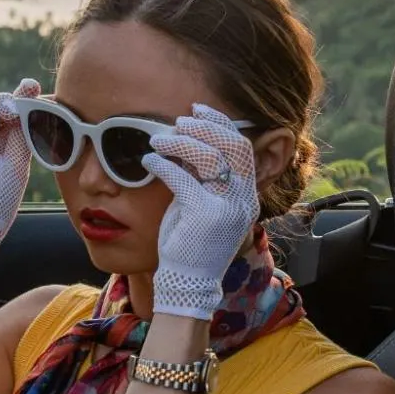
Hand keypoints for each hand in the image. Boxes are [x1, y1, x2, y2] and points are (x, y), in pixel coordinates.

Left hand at [141, 103, 261, 320]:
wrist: (188, 283)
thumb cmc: (191, 244)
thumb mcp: (202, 205)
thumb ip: (202, 177)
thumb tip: (186, 142)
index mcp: (246, 195)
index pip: (242, 147)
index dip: (221, 123)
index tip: (198, 110)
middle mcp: (242, 199)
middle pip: (231, 145)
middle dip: (203, 126)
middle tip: (178, 121)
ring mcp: (226, 207)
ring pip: (207, 157)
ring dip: (179, 141)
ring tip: (157, 139)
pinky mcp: (203, 216)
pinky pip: (183, 178)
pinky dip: (163, 164)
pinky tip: (148, 160)